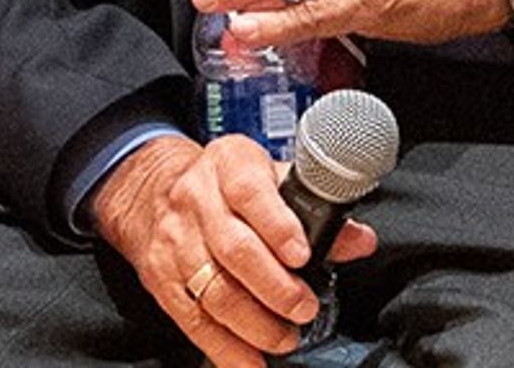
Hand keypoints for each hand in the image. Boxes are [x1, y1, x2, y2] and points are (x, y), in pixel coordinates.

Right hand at [88, 129, 376, 367]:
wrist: (153, 192)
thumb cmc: (226, 181)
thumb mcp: (269, 174)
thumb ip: (315, 205)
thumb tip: (360, 241)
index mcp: (230, 165)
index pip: (252, 194)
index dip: (279, 227)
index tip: (303, 256)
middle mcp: (197, 203)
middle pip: (234, 251)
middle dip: (274, 287)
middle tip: (304, 308)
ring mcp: (175, 244)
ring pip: (212, 291)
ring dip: (252, 324)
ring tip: (283, 338)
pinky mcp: (162, 282)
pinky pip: (192, 320)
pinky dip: (222, 347)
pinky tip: (247, 361)